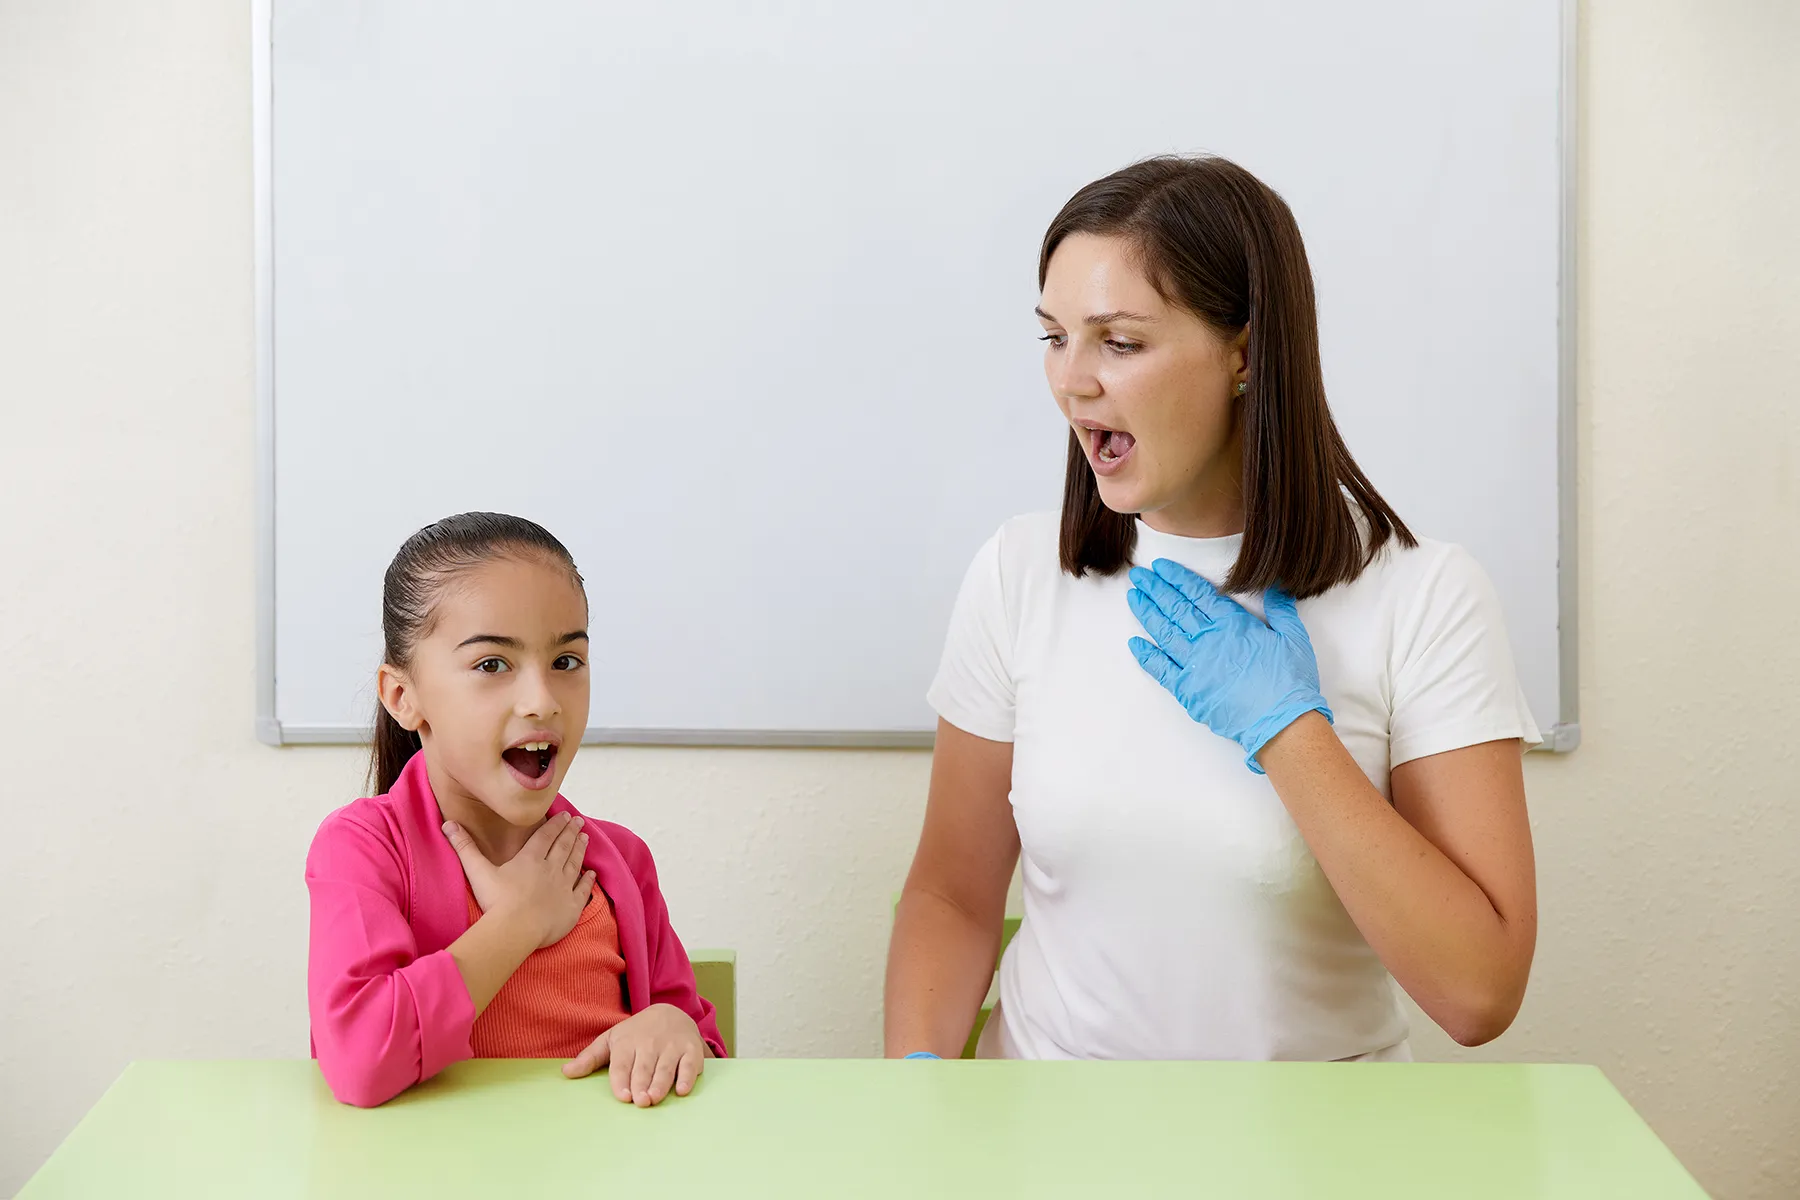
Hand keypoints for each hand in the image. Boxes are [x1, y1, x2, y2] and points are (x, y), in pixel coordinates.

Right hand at [444, 812, 593, 947]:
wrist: (514, 930)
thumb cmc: (496, 902)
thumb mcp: (477, 871)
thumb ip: (464, 847)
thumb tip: (448, 824)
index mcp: (530, 859)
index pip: (546, 836)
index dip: (556, 824)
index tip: (566, 815)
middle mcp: (551, 869)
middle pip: (563, 846)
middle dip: (571, 832)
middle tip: (579, 822)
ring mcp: (563, 887)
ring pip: (575, 863)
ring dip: (580, 849)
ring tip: (585, 838)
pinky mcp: (571, 906)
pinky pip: (583, 890)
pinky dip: (589, 880)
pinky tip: (593, 873)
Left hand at [562, 1004, 706, 1105]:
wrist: (670, 1012)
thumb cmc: (636, 1033)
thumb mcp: (611, 1040)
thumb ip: (589, 1058)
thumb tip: (566, 1072)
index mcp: (627, 1042)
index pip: (622, 1063)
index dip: (622, 1080)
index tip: (622, 1097)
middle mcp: (649, 1043)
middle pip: (644, 1066)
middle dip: (641, 1083)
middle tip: (640, 1101)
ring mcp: (671, 1046)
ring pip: (666, 1066)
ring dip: (661, 1083)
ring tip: (654, 1098)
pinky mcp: (691, 1049)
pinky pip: (690, 1064)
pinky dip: (687, 1076)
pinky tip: (682, 1090)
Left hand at [1126, 559, 1332, 773]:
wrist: (1282, 722)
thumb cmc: (1290, 681)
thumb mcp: (1293, 637)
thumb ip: (1281, 609)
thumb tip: (1276, 586)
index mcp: (1232, 624)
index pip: (1198, 593)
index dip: (1177, 578)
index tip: (1161, 568)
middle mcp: (1208, 640)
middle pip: (1175, 608)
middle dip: (1155, 589)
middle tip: (1138, 576)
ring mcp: (1195, 665)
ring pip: (1164, 632)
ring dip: (1146, 613)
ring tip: (1133, 598)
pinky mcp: (1188, 690)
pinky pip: (1161, 669)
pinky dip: (1146, 655)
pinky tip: (1135, 644)